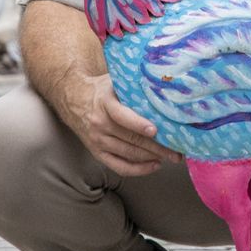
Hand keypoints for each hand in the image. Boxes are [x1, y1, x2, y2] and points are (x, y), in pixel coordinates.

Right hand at [65, 73, 181, 176]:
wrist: (73, 99)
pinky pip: (119, 166)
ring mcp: (98, 141)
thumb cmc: (101, 89)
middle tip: (177, 151)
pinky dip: (138, 169)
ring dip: (152, 157)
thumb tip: (163, 84)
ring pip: (128, 153)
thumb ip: (133, 85)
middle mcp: (100, 124)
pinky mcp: (97, 153)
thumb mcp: (113, 81)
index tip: (155, 130)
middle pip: (131, 139)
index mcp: (105, 103)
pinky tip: (154, 165)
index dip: (138, 124)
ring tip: (171, 157)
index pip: (121, 116)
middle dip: (157, 147)